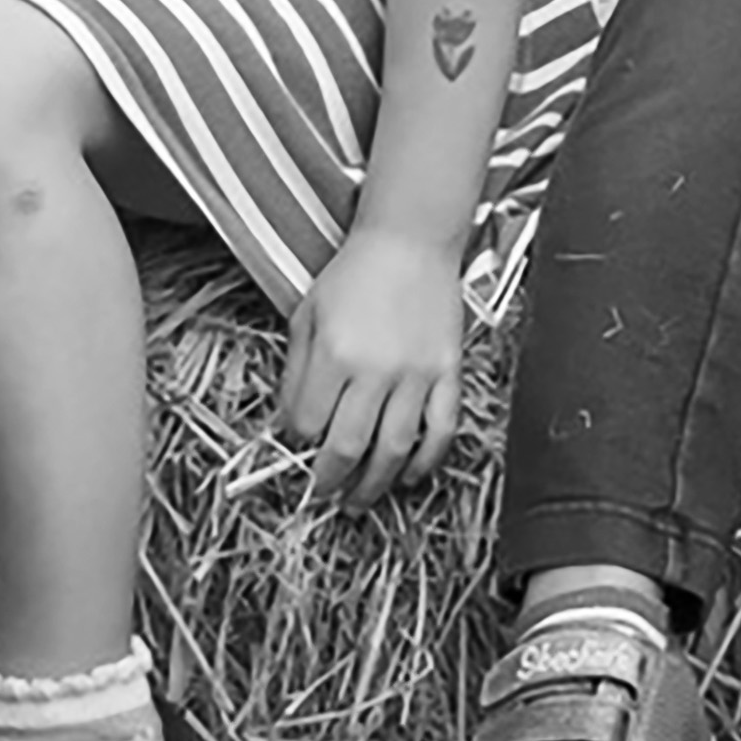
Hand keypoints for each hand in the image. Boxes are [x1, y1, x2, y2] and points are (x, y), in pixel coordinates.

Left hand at [280, 229, 466, 509]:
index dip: (297, 444)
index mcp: (335, 354)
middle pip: (348, 449)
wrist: (411, 240)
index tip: (297, 449)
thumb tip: (291, 425)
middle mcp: (377, 370)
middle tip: (323, 494)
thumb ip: (296, 372)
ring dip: (375, 484)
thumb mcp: (307, 315)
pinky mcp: (448, 371)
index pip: (307, 425)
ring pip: (395, 448)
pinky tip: (410, 473)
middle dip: (330, 481)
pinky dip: (427, 460)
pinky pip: (442, 428)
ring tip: (360, 500)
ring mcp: (417, 374)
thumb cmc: (355, 273)